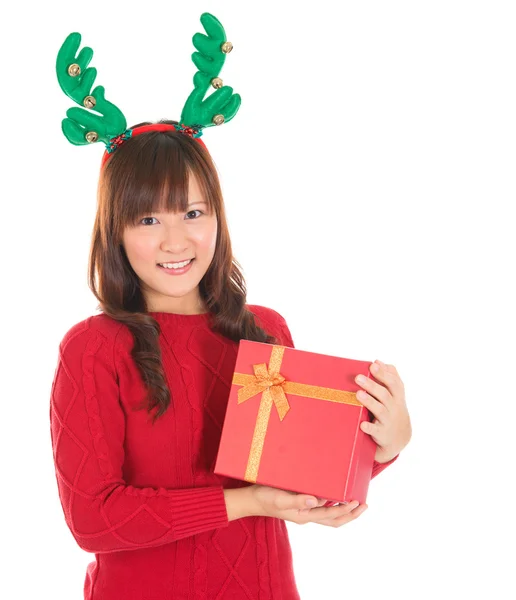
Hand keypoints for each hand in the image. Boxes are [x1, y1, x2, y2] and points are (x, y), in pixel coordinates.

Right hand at [248, 484, 367, 527]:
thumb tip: (316, 500)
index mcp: (305, 515)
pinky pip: (321, 506)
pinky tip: (335, 493)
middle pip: (334, 519)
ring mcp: (304, 510)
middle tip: (364, 505)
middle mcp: (307, 515)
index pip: (330, 514)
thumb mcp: (280, 498)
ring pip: (329, 514)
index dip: (345, 509)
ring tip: (355, 500)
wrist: (251, 500)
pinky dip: (332, 502)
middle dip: (350, 514)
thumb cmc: (265, 497)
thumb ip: (297, 499)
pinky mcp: (300, 504)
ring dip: (344, 509)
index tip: (356, 501)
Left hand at [355, 359, 411, 463]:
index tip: (372, 365)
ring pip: (379, 410)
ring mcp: (388, 420)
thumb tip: (377, 361)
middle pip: (384, 394)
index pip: (393, 383)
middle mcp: (394, 407)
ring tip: (358, 394)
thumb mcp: (395, 393)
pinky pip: (375, 430)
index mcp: (397, 396)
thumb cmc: (393, 408)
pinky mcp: (381, 433)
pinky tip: (362, 424)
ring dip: (369, 402)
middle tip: (358, 377)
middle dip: (372, 385)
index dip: (383, 374)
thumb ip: (389, 376)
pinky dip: (369, 427)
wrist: (399, 437)